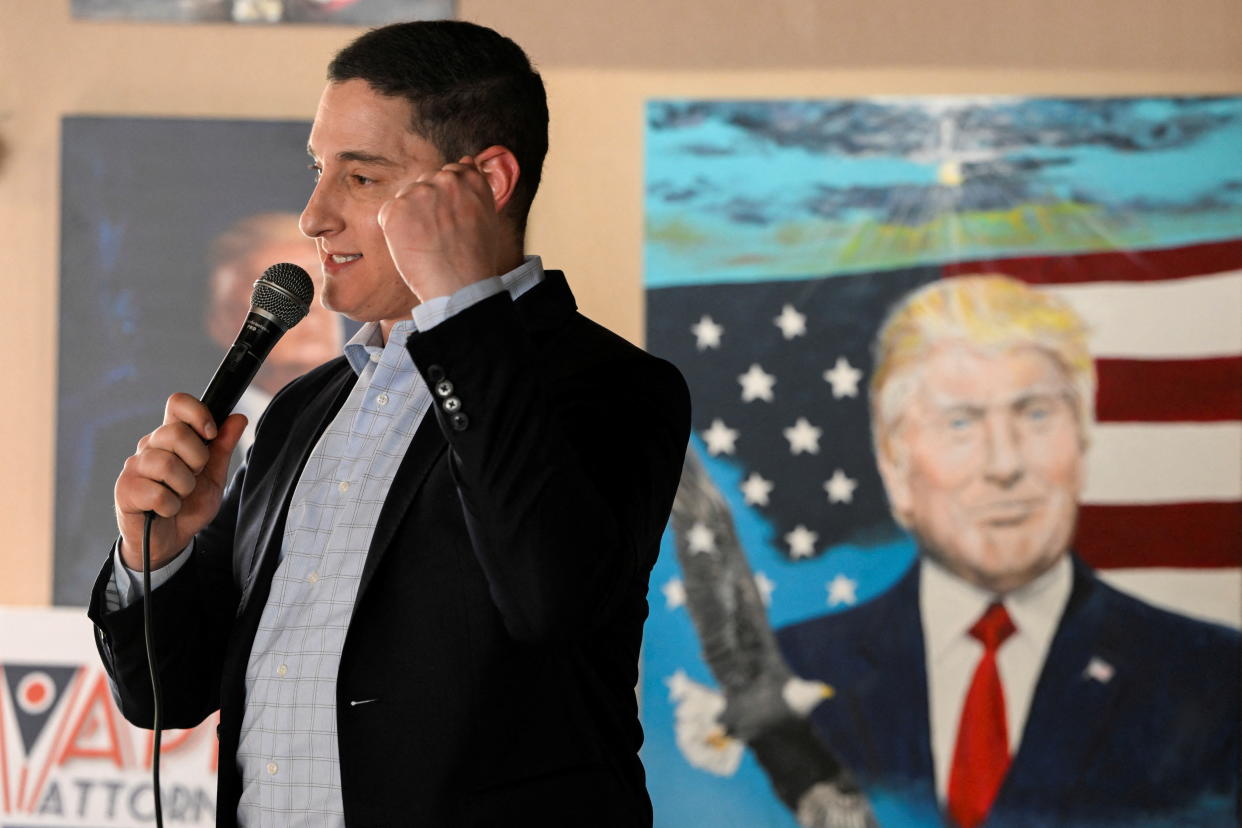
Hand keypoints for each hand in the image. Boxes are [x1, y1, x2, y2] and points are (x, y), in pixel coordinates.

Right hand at [114, 393, 246, 570]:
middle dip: (197, 460)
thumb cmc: (188, 505)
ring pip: (167, 463)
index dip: (198, 414)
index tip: (210, 434)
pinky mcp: (125, 489)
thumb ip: (223, 447)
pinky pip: (157, 493)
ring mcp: (134, 466)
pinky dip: (170, 506)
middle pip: (175, 432)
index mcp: (172, 437)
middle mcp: (150, 446)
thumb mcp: (214, 476)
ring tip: (179, 496)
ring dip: (184, 487)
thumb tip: (238, 418)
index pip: (178, 403)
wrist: (169, 540)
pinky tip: (166, 509)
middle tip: (194, 477)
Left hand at [377, 156, 500, 301]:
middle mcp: (445, 179)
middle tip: (437, 234)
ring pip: (407, 197)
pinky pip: (389, 213)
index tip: (449, 218)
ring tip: (427, 243)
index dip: (447, 198)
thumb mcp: (487, 216)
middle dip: (428, 204)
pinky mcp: (395, 209)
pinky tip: (413, 246)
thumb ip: (473, 188)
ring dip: (411, 216)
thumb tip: (465, 162)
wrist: (459, 286)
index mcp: (470, 179)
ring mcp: (419, 192)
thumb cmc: (475, 259)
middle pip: (427, 182)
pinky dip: (395, 229)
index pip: (451, 173)